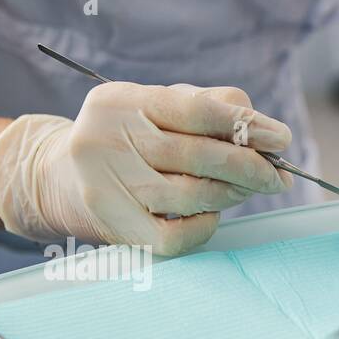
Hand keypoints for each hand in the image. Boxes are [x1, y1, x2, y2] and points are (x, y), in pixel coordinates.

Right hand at [0, 82, 292, 254]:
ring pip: (192, 196)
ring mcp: (108, 187)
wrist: (57, 178)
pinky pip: (177, 236)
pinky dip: (205, 227)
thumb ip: (208, 105)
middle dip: (250, 167)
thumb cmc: (127, 139)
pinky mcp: (116, 229)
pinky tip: (211, 216)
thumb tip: (262, 127)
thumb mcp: (155, 106)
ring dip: (231, 195)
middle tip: (278, 176)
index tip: (282, 138)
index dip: (246, 125)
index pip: (195, 110)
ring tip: (245, 190)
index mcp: (121, 102)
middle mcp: (107, 140)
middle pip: (199, 156)